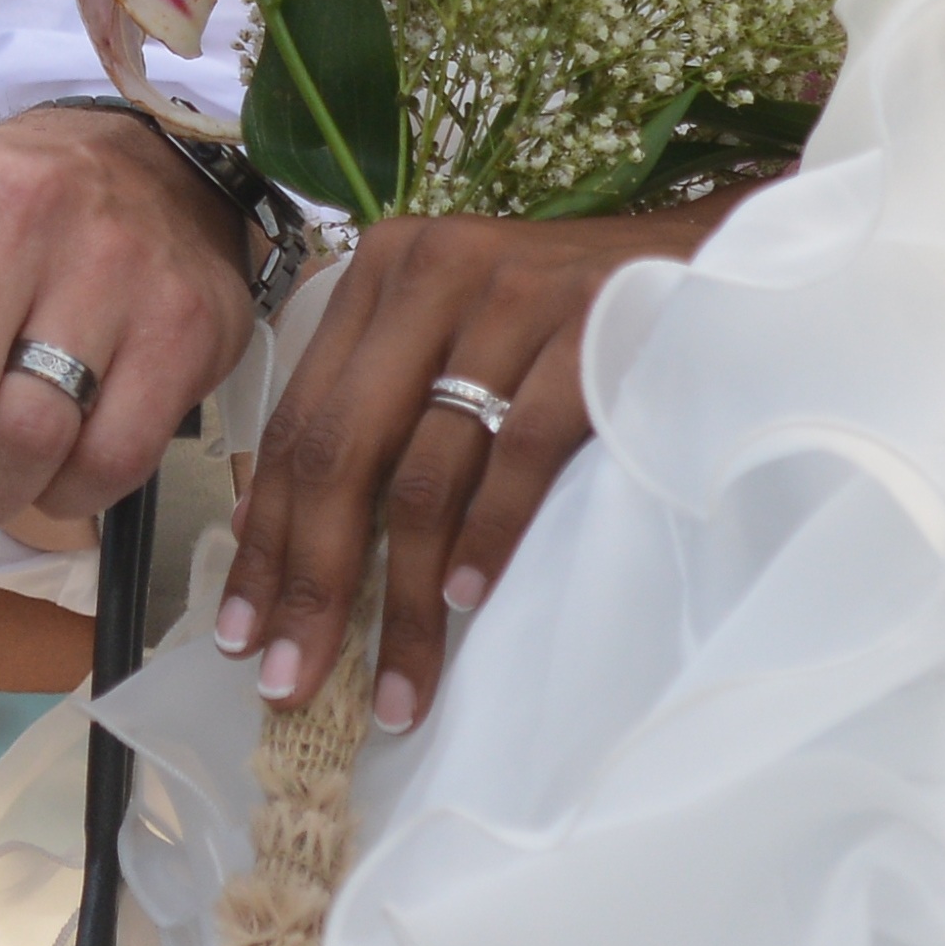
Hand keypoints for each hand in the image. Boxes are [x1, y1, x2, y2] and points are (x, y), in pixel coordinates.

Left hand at [223, 206, 711, 731]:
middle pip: (341, 453)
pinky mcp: (588, 331)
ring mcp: (512, 298)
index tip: (241, 634)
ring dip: (402, 598)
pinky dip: (487, 537)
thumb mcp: (452, 335)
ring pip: (424, 474)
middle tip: (294, 678)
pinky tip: (466, 600)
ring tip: (397, 686)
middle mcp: (431, 272)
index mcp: (379, 274)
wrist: (703, 259)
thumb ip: (375, 409)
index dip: (262, 538)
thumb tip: (277, 538)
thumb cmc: (562, 318)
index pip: (296, 424)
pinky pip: (517, 455)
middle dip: (312, 583)